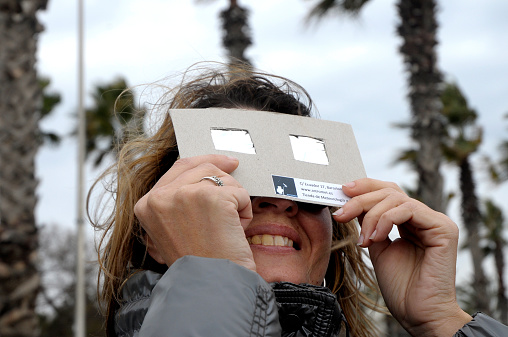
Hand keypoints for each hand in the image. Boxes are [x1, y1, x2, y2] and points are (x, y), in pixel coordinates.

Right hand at [134, 154, 255, 271]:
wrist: (211, 286)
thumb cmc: (198, 263)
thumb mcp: (173, 230)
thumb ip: (179, 201)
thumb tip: (205, 173)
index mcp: (146, 204)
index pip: (181, 167)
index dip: (206, 162)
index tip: (226, 162)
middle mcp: (160, 197)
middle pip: (204, 167)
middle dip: (225, 182)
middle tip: (235, 201)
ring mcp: (184, 194)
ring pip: (223, 178)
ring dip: (234, 201)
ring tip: (226, 228)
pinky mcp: (210, 197)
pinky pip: (239, 192)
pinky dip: (244, 211)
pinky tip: (234, 230)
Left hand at [333, 178, 470, 336]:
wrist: (418, 314)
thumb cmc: (400, 287)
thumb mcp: (377, 246)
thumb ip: (369, 223)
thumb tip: (352, 201)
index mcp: (411, 221)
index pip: (388, 192)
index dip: (365, 187)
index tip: (342, 191)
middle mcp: (425, 218)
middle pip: (390, 191)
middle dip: (361, 200)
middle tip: (341, 214)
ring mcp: (436, 222)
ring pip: (397, 198)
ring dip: (371, 215)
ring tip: (364, 239)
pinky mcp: (444, 229)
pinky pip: (409, 210)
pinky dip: (386, 220)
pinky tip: (376, 238)